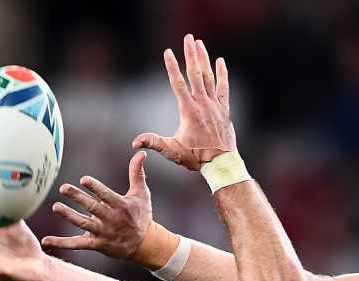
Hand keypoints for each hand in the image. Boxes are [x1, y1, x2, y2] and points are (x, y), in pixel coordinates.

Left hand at [42, 151, 152, 258]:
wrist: (144, 245)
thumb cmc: (142, 216)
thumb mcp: (142, 194)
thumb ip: (137, 173)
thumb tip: (141, 153)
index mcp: (120, 206)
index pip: (106, 195)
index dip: (95, 188)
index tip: (83, 179)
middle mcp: (111, 219)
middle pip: (92, 207)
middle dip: (78, 198)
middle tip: (63, 188)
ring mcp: (102, 233)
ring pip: (83, 224)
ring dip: (69, 216)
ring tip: (56, 207)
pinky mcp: (96, 244)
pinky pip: (77, 244)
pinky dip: (61, 243)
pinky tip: (46, 240)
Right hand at [133, 34, 236, 170]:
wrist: (221, 163)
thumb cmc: (196, 158)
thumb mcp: (172, 151)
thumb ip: (153, 143)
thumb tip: (134, 142)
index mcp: (188, 111)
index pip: (178, 84)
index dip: (172, 67)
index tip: (168, 52)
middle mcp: (202, 104)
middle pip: (195, 74)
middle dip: (191, 54)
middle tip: (188, 38)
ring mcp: (214, 105)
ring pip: (209, 77)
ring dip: (204, 59)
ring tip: (199, 43)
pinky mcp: (224, 108)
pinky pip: (223, 87)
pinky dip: (222, 74)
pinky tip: (219, 61)